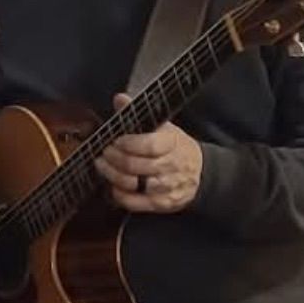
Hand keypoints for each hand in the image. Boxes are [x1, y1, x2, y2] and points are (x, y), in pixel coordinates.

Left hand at [96, 93, 202, 213]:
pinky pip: (134, 202)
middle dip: (113, 158)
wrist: (201, 173)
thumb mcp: (163, 127)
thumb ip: (138, 114)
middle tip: (104, 152)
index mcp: (172, 143)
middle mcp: (170, 166)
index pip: (148, 144)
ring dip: (112, 174)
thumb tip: (119, 99)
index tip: (115, 140)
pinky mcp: (160, 204)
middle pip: (134, 165)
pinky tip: (113, 185)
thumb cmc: (176, 148)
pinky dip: (119, 194)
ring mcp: (165, 187)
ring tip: (102, 165)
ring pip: (131, 184)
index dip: (127, 143)